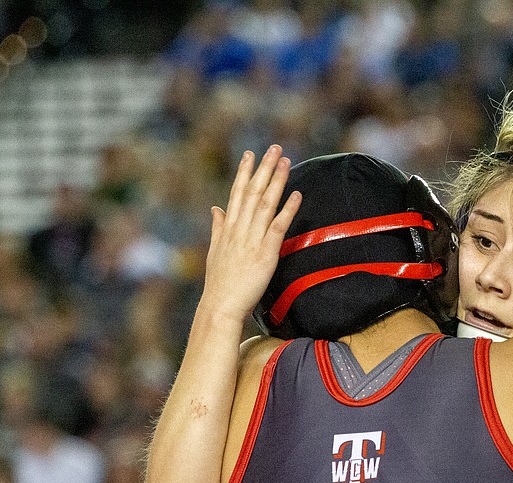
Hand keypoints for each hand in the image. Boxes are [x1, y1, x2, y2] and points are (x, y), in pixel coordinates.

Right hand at [201, 145, 300, 321]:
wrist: (220, 305)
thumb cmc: (220, 282)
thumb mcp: (216, 250)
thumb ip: (217, 227)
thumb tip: (215, 208)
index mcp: (228, 227)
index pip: (237, 193)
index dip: (245, 172)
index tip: (251, 154)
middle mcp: (239, 229)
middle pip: (252, 191)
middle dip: (264, 168)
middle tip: (275, 147)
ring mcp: (252, 239)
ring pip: (265, 203)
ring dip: (277, 181)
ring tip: (286, 162)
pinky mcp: (265, 253)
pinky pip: (278, 226)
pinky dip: (288, 209)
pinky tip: (297, 194)